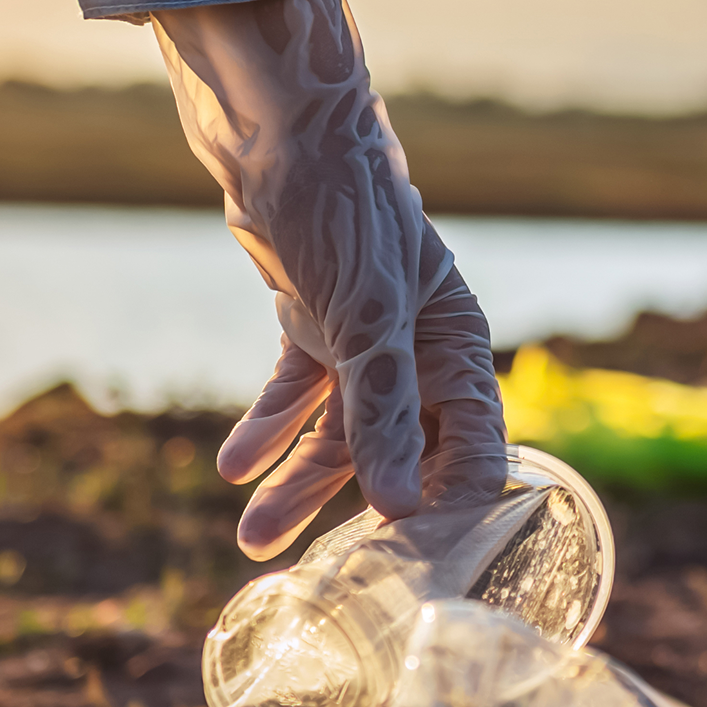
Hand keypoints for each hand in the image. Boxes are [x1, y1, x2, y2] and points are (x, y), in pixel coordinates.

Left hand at [151, 0, 507, 558]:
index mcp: (460, 347)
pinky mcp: (318, 326)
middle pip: (400, 451)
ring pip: (340, 431)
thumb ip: (380, 415)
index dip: (451, 510)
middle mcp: (421, 350)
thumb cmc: (345, 214)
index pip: (474, 451)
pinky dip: (267, 426)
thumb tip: (392, 507)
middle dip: (357, 508)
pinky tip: (232, 465)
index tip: (419, 567)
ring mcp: (367, 340)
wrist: (279, 133)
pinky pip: (296, 394)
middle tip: (329, 572)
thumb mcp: (366, 322)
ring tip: (252, 538)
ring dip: (296, 480)